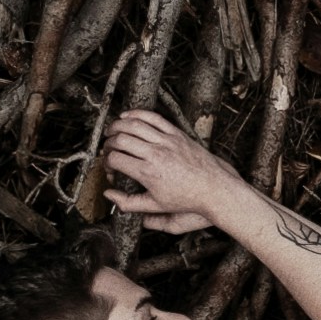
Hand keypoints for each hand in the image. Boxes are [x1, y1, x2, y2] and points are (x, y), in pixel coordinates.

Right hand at [101, 109, 240, 235]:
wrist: (214, 188)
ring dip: (117, 125)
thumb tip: (108, 194)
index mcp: (148, 173)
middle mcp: (156, 154)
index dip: (106, 163)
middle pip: (120, 139)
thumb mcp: (155, 205)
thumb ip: (128, 203)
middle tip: (107, 150)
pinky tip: (127, 116)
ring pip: (133, 124)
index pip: (115, 159)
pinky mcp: (176, 133)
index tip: (110, 168)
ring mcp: (167, 141)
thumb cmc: (186, 198)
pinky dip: (136, 113)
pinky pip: (153, 117)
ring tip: (111, 132)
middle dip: (108, 144)